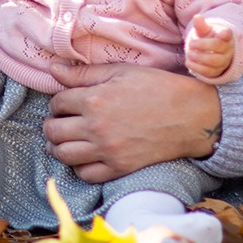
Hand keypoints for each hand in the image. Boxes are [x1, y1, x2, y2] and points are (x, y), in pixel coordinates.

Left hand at [40, 63, 221, 182]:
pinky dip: (79, 167)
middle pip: (54, 131)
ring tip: (64, 141)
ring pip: (64, 155)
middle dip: (52, 125)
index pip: (57, 103)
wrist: (190, 116)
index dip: (58, 102)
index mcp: (94, 99)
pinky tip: (83, 157)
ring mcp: (107, 150)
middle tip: (60, 122)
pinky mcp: (120, 167)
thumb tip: (53, 68)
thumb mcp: (121, 71)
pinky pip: (86, 174)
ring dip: (58, 148)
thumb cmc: (157, 88)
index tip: (65, 103)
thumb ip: (83, 73)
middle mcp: (96, 127)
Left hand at [183, 16, 235, 79]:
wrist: (212, 53)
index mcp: (225, 37)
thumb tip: (197, 17)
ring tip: (189, 53)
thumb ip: (201, 25)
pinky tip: (188, 62)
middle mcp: (228, 50)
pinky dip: (196, 67)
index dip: (225, 34)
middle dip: (202, 46)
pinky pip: (208, 72)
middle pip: (218, 48)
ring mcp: (224, 62)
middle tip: (190, 44)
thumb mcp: (205, 31)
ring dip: (198, 57)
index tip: (222, 33)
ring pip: (214, 62)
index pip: (228, 35)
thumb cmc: (208, 39)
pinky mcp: (217, 72)